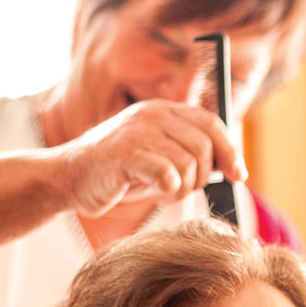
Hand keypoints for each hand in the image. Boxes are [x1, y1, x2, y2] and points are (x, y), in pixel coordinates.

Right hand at [57, 99, 247, 216]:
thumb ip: (185, 154)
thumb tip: (227, 166)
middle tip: (184, 190)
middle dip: (202, 176)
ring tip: (165, 193)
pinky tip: (155, 195)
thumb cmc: (115, 174)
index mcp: (162, 111)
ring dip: (183, 188)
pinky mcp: (125, 155)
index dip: (231, 150)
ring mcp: (137, 133)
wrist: (67, 179)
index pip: (211, 123)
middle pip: (204, 146)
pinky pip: (168, 176)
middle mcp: (152, 115)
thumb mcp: (155, 157)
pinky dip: (168, 192)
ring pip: (188, 163)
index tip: (238, 175)